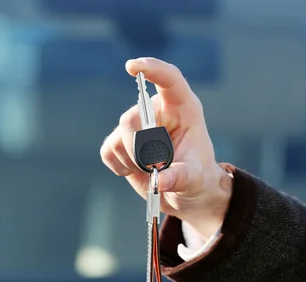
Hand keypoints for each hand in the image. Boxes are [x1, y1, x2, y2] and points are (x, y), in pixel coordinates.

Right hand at [100, 57, 232, 240]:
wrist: (184, 192)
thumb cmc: (196, 176)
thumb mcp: (194, 177)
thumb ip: (178, 177)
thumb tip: (158, 182)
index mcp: (183, 108)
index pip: (169, 79)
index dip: (152, 69)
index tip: (133, 66)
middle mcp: (157, 111)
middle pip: (132, 118)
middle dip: (137, 149)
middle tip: (154, 168)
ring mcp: (137, 125)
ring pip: (119, 137)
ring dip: (132, 161)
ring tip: (152, 170)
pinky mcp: (120, 141)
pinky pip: (109, 151)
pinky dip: (120, 166)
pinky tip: (136, 170)